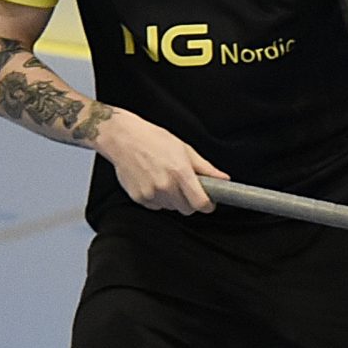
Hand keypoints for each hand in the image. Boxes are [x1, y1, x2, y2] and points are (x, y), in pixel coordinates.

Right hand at [93, 108, 225, 213]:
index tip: (208, 202)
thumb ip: (205, 168)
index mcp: (180, 172)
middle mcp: (166, 186)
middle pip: (186, 209)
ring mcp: (151, 194)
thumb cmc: (153, 139)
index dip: (208, 205)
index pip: (200, 203)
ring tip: (165, 179)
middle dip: (189, 201)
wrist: (123, 138)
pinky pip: (156, 206)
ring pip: (170, 208)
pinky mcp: (139, 198)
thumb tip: (223, 179)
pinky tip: (152, 181)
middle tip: (185, 187)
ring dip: (172, 199)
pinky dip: (157, 198)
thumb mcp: (184, 149)